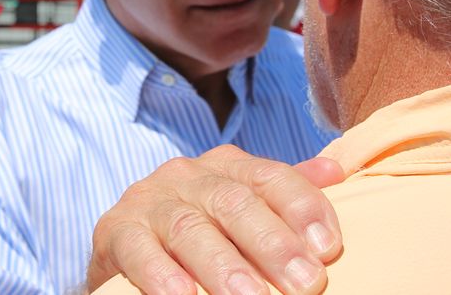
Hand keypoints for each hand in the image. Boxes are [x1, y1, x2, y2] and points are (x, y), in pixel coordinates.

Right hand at [87, 145, 344, 294]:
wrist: (123, 242)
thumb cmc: (200, 229)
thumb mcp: (240, 208)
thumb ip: (283, 193)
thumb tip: (335, 171)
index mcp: (225, 166)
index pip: (270, 177)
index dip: (302, 208)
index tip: (329, 248)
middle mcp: (187, 176)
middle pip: (234, 202)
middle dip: (272, 244)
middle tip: (305, 282)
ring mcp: (149, 200)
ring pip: (189, 228)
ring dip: (223, 266)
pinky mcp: (115, 230)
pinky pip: (139, 250)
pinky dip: (161, 274)